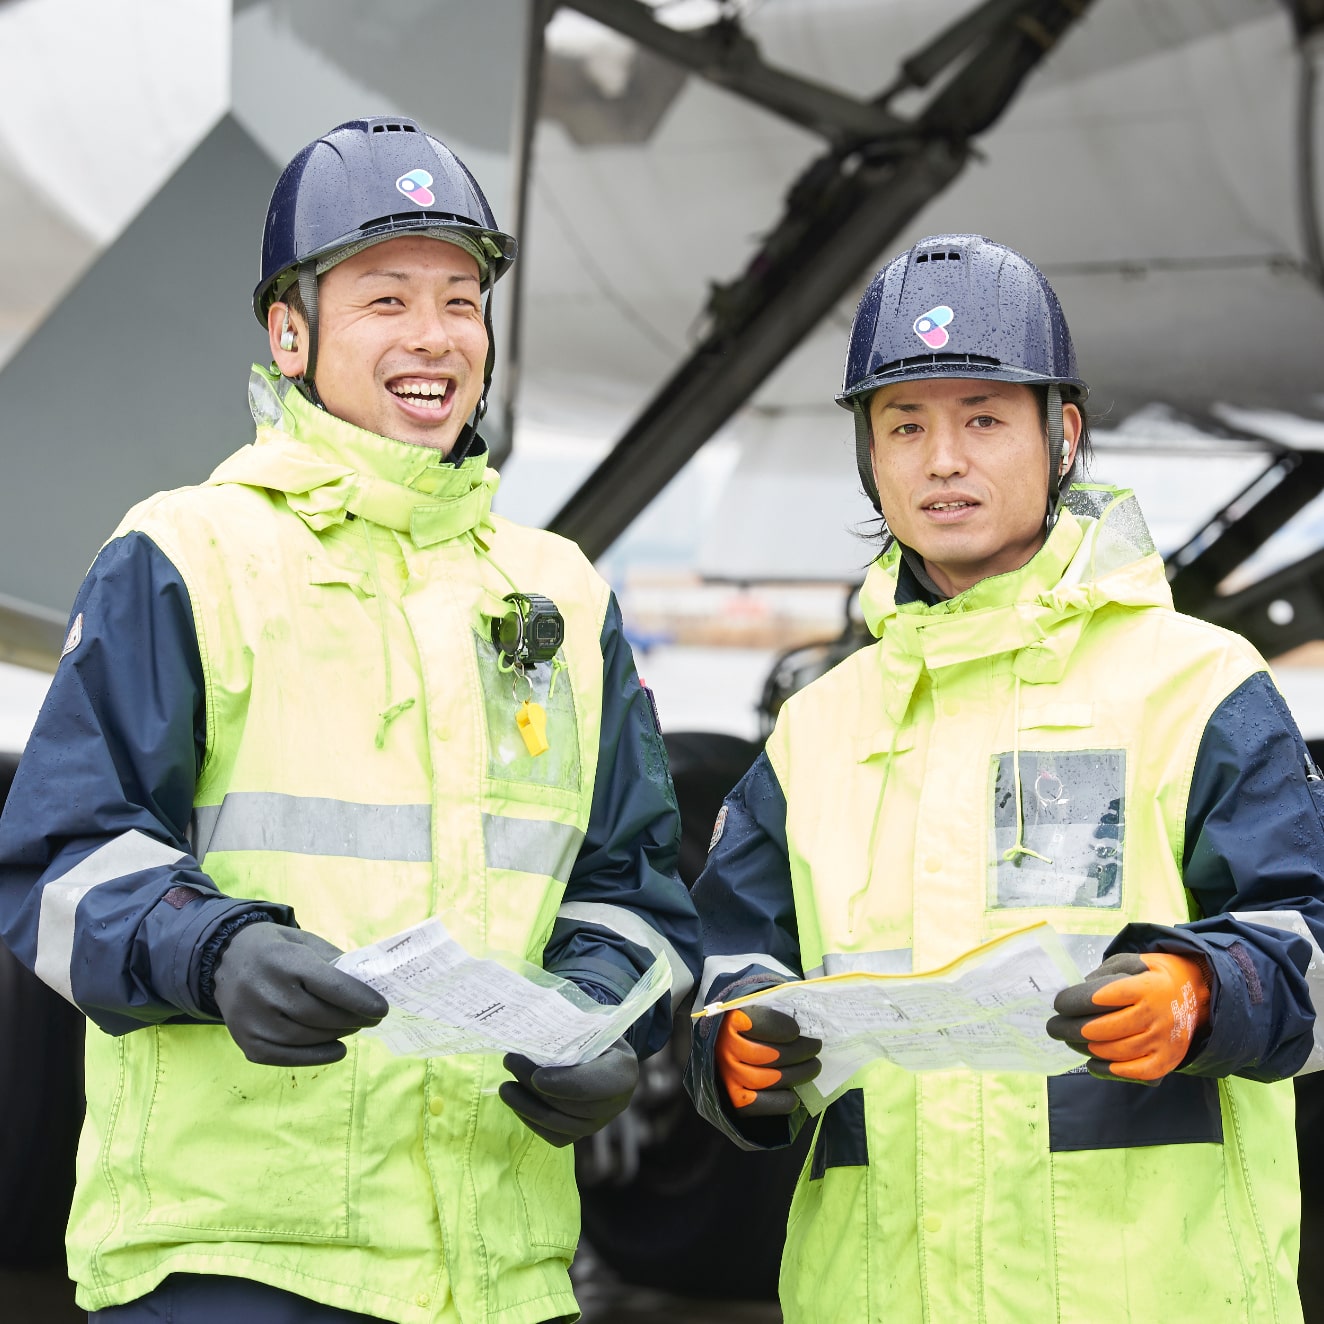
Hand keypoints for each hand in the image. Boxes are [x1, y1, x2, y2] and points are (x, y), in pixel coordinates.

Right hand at [211, 922, 389, 1066]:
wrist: (225, 958)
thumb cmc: (276, 948)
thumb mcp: (304, 941)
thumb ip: (334, 962)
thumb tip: (368, 985)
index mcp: (285, 960)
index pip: (330, 986)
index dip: (361, 999)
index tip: (382, 1009)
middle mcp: (265, 991)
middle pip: (320, 1015)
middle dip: (353, 1018)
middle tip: (372, 1018)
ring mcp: (252, 1020)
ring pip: (306, 1037)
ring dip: (337, 1035)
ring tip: (354, 1027)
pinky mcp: (246, 1041)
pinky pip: (286, 1056)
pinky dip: (316, 1056)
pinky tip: (337, 1049)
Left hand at [500, 1039, 637, 1146]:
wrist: (601, 1053)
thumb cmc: (592, 1033)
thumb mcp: (588, 1025)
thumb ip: (568, 1033)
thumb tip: (530, 1034)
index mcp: (623, 1070)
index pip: (595, 1084)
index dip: (565, 1084)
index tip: (537, 1077)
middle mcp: (617, 1103)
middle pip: (571, 1104)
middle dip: (535, 1086)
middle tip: (510, 1062)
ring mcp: (600, 1122)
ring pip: (559, 1124)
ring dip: (527, 1106)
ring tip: (506, 1088)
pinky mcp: (582, 1134)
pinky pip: (554, 1136)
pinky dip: (531, 1120)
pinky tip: (517, 1102)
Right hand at [716, 1005, 820, 1115]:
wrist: (726, 1048)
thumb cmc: (751, 1025)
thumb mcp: (758, 1008)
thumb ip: (775, 1009)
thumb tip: (805, 1019)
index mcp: (731, 1020)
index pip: (756, 1023)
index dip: (779, 1027)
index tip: (797, 1030)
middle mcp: (725, 1048)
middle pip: (769, 1054)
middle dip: (800, 1051)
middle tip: (816, 1047)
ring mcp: (728, 1074)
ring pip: (768, 1079)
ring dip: (797, 1074)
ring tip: (814, 1066)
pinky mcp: (733, 1097)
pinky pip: (758, 1104)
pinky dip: (780, 1101)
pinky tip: (794, 1095)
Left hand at [1046, 951, 1210, 1082]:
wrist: (1201, 995)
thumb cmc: (1157, 976)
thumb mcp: (1135, 961)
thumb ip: (1108, 972)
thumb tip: (1080, 990)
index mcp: (1146, 988)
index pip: (1102, 997)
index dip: (1075, 1001)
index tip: (1059, 1004)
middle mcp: (1156, 1016)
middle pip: (1104, 1028)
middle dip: (1072, 1029)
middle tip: (1055, 1027)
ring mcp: (1163, 1041)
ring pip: (1115, 1051)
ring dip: (1086, 1048)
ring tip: (1070, 1041)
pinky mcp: (1167, 1060)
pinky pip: (1134, 1071)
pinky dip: (1109, 1070)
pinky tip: (1093, 1062)